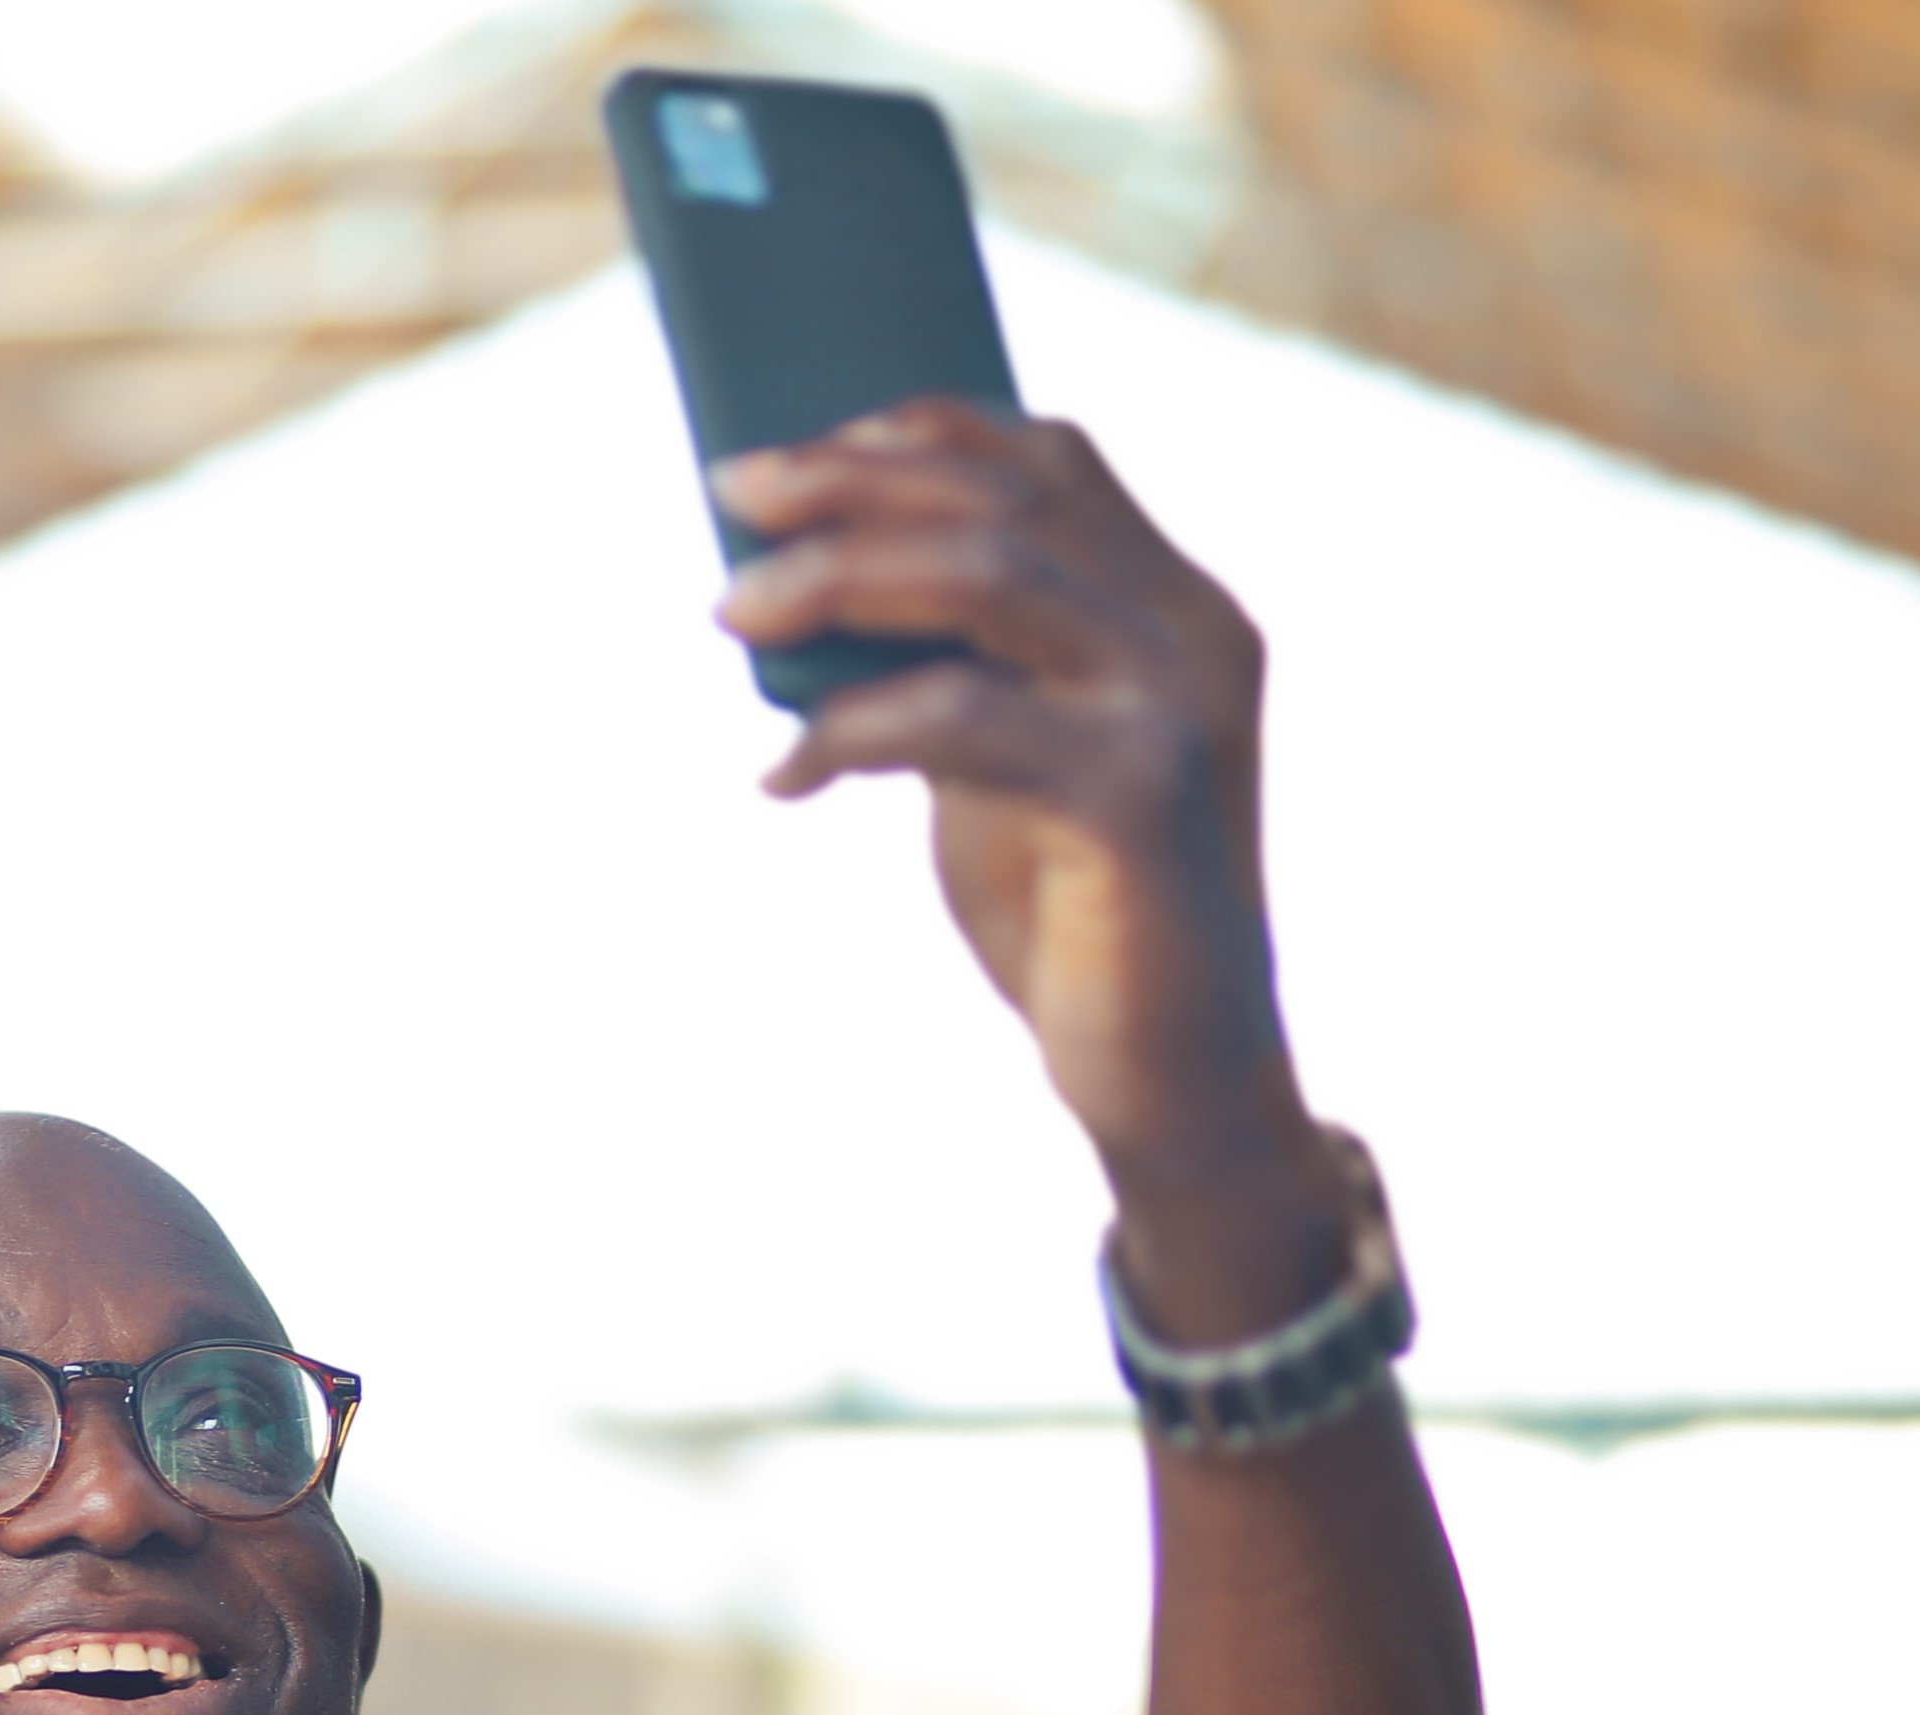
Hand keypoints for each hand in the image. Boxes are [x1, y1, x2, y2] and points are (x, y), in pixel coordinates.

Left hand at [719, 402, 1333, 1329]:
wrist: (1174, 1081)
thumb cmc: (1078, 916)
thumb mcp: (1008, 759)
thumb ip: (954, 663)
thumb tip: (802, 591)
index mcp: (1172, 605)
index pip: (1050, 458)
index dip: (916, 429)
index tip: (790, 450)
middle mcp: (1190, 632)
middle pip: (1002, 499)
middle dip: (849, 483)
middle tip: (728, 501)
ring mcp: (1174, 708)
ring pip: (987, 577)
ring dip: (837, 580)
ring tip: (731, 616)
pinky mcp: (1138, 799)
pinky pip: (965, 718)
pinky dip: (853, 730)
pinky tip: (784, 776)